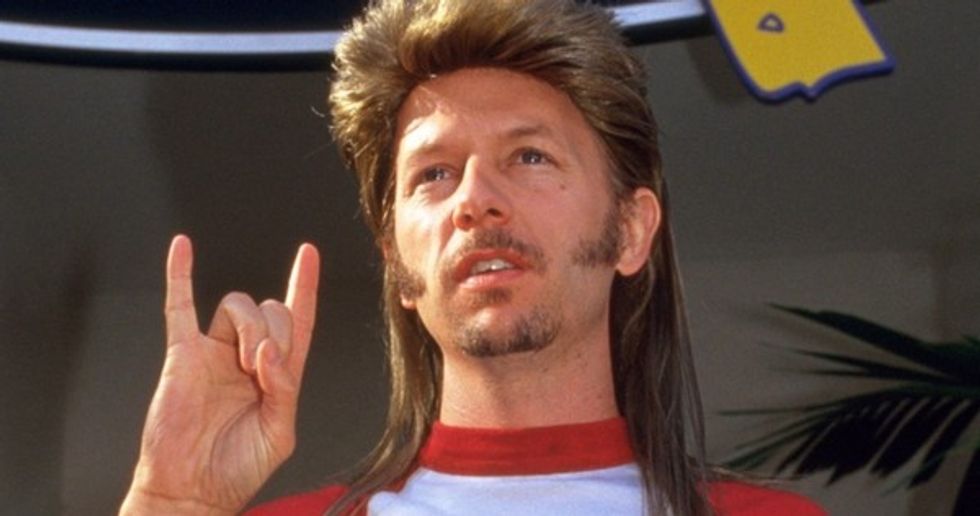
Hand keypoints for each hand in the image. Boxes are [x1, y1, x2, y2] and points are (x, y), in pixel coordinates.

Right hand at [121, 235, 319, 514]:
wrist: (191, 490)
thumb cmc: (236, 469)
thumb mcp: (278, 433)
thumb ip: (284, 389)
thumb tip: (269, 352)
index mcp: (278, 374)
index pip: (297, 320)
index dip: (305, 286)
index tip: (309, 256)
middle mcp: (247, 356)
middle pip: (271, 310)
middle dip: (276, 330)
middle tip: (264, 368)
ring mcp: (214, 352)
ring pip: (237, 305)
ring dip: (250, 325)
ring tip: (244, 364)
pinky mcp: (182, 355)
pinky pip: (179, 306)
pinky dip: (180, 274)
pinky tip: (183, 247)